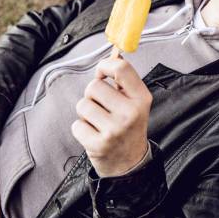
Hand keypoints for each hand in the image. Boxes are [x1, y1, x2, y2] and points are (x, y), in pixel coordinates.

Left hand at [72, 57, 151, 176]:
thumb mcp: (136, 103)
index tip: (102, 72)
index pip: (121, 68)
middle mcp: (130, 112)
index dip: (105, 65)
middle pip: (94, 86)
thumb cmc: (129, 126)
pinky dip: (81, 128)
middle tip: (103, 107)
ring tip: (99, 122)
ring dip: (86, 112)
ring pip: (83, 104)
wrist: (130, 163)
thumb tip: (113, 55)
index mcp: (142, 98)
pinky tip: (94, 134)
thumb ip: (124, 82)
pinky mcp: (98, 144)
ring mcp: (114, 129)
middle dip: (93, 94)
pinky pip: (76, 124)